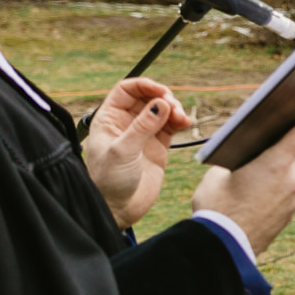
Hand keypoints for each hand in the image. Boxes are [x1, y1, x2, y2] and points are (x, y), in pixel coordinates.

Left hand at [84, 77, 194, 228]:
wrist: (118, 208)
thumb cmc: (108, 181)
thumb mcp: (123, 151)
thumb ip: (142, 127)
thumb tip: (161, 104)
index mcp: (110, 118)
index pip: (127, 90)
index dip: (144, 86)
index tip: (161, 91)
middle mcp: (126, 123)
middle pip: (148, 97)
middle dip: (163, 97)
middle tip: (173, 107)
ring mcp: (143, 134)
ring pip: (162, 110)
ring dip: (175, 109)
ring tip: (181, 118)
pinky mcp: (158, 146)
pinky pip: (171, 125)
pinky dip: (180, 121)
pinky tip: (185, 123)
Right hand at [190, 101, 294, 255]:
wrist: (225, 248)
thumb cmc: (218, 209)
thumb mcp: (217, 175)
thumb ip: (235, 162)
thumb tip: (244, 162)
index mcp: (275, 164)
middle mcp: (292, 180)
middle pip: (291, 155)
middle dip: (277, 151)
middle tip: (257, 151)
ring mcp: (294, 198)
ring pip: (288, 176)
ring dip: (274, 174)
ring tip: (248, 181)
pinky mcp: (290, 214)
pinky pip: (286, 193)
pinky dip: (274, 191)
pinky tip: (254, 197)